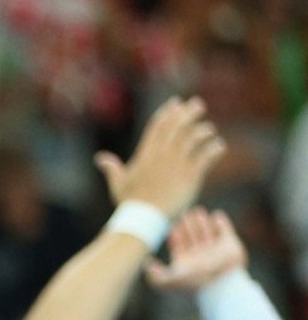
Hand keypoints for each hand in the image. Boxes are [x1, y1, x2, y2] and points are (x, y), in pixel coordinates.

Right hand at [93, 96, 223, 220]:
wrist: (145, 217)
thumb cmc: (131, 202)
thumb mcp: (118, 183)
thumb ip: (112, 168)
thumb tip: (100, 158)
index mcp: (146, 154)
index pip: (157, 126)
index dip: (167, 112)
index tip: (176, 102)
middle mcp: (162, 154)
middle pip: (177, 126)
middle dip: (188, 113)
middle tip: (197, 104)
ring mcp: (177, 163)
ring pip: (193, 138)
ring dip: (203, 130)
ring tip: (209, 129)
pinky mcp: (191, 174)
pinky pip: (206, 156)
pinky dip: (214, 149)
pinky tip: (220, 146)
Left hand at [146, 208, 246, 293]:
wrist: (220, 284)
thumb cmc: (194, 283)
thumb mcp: (168, 281)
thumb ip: (154, 275)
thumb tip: (146, 262)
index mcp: (187, 263)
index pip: (180, 246)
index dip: (176, 236)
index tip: (173, 227)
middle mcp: (201, 256)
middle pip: (193, 238)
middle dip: (188, 226)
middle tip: (185, 214)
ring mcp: (216, 250)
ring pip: (207, 233)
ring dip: (202, 223)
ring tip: (197, 211)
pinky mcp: (230, 245)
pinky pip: (226, 232)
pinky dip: (221, 223)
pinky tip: (216, 215)